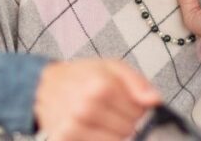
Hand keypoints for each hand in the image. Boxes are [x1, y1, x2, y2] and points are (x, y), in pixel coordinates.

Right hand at [34, 58, 160, 139]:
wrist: (45, 87)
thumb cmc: (82, 76)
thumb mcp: (112, 67)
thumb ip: (137, 82)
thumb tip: (155, 100)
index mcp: (101, 87)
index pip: (140, 112)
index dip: (138, 109)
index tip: (127, 103)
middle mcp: (86, 108)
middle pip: (129, 130)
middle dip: (127, 123)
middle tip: (113, 111)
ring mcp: (73, 127)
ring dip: (114, 134)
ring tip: (103, 120)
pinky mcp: (64, 140)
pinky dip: (101, 139)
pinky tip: (93, 129)